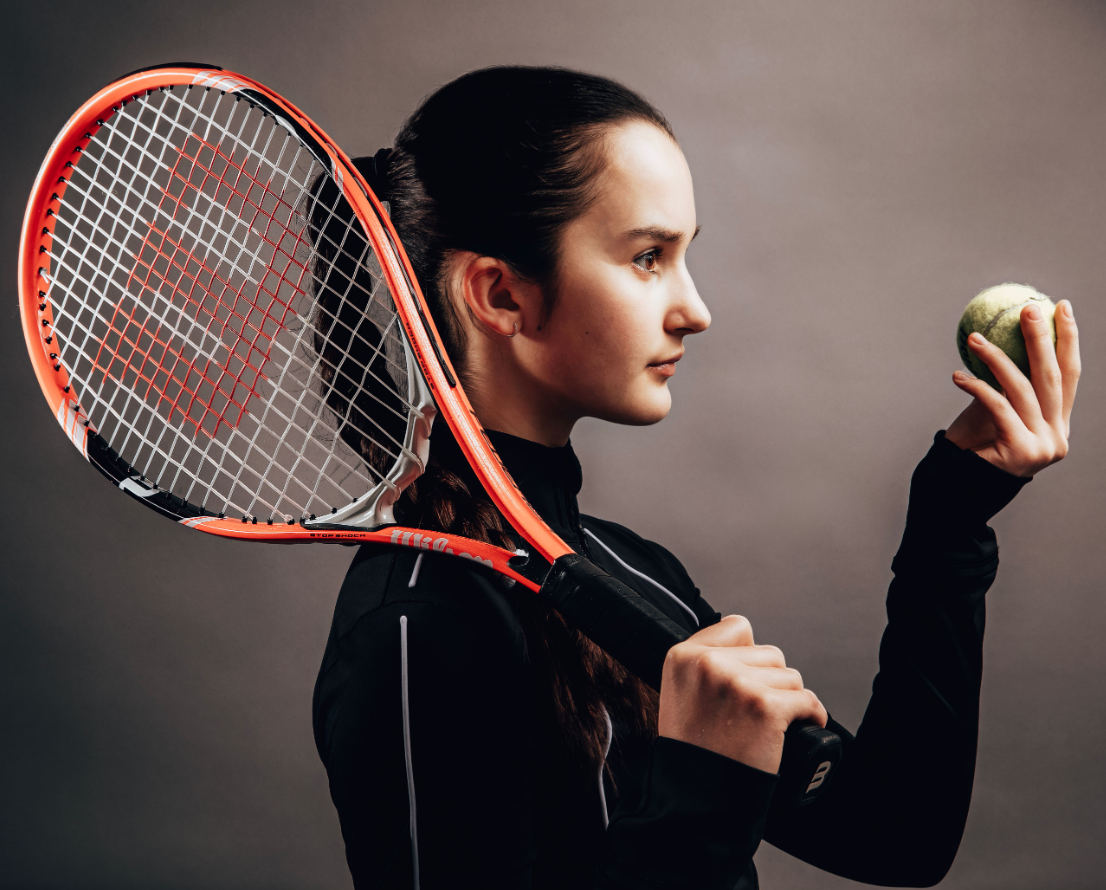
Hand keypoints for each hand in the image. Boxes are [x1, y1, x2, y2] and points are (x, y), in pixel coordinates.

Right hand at [658, 614, 826, 773]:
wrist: (697, 799)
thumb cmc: (693, 750)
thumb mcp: (680, 693)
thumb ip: (704, 664)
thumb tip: (747, 641)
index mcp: (683, 656)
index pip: (737, 627)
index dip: (747, 655)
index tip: (744, 680)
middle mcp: (708, 664)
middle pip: (769, 653)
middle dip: (769, 681)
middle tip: (751, 714)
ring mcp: (737, 684)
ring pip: (790, 676)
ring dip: (787, 700)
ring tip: (764, 726)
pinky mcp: (765, 707)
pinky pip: (808, 700)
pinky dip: (811, 715)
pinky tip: (798, 727)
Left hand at [946, 300, 1079, 476]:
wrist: (959, 489)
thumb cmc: (975, 447)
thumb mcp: (997, 412)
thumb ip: (1008, 386)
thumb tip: (1000, 336)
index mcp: (1059, 424)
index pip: (1069, 374)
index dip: (1068, 339)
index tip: (1061, 307)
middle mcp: (1058, 436)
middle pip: (1052, 376)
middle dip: (1041, 338)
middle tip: (1027, 309)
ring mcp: (1043, 445)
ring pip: (1022, 389)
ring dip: (995, 358)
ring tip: (973, 339)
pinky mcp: (1021, 451)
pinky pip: (997, 407)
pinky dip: (977, 388)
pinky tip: (958, 376)